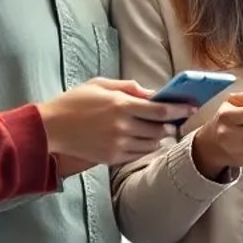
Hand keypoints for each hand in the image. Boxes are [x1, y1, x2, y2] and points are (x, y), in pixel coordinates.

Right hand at [38, 78, 196, 166]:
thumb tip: (152, 93)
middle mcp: (122, 126)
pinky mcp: (111, 158)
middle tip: (177, 120)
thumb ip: (128, 88)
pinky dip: (146, 147)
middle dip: (172, 124)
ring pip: (152, 143)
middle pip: (160, 129)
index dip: (180, 109)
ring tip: (160, 130)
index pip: (160, 111)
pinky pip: (139, 154)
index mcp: (120, 105)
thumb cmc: (75, 102)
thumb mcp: (100, 84)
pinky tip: (144, 140)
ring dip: (160, 137)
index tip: (191, 107)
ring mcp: (117, 144)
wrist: (50, 129)